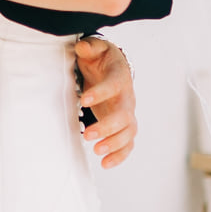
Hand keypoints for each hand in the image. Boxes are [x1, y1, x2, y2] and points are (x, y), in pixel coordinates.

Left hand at [75, 35, 136, 168]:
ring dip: (114, 144)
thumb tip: (82, 47)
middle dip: (107, 126)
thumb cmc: (101, 60)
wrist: (113, 70)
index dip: (100, 93)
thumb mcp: (95, 49)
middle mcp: (127, 97)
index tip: (84, 101)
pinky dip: (119, 155)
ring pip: (128, 132)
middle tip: (88, 135)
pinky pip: (128, 144)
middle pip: (124, 115)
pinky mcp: (125, 127)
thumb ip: (89, 47)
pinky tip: (105, 164)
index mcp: (119, 77)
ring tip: (96, 152)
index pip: (112, 86)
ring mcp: (128, 114)